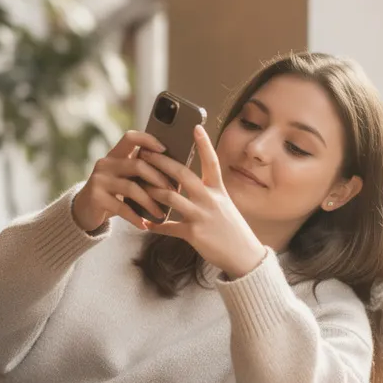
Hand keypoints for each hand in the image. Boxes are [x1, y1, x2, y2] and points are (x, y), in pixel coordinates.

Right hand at [71, 130, 174, 232]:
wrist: (83, 210)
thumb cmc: (112, 194)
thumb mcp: (123, 178)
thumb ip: (140, 172)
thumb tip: (174, 175)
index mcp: (114, 155)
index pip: (131, 137)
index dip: (148, 140)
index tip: (164, 149)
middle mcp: (105, 164)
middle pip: (137, 165)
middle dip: (158, 179)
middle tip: (173, 192)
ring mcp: (99, 180)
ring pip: (132, 188)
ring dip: (150, 202)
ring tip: (161, 213)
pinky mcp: (96, 197)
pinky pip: (121, 207)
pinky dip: (135, 218)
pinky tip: (144, 225)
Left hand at [139, 125, 267, 278]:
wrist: (244, 255)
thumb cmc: (231, 229)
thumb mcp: (224, 205)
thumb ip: (207, 192)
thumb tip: (185, 182)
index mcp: (219, 190)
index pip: (212, 162)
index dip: (204, 144)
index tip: (196, 127)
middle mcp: (210, 199)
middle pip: (183, 174)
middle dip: (161, 162)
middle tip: (145, 154)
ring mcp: (202, 216)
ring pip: (171, 197)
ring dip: (152, 191)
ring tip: (138, 185)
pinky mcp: (194, 234)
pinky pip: (168, 227)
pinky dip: (155, 225)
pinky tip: (144, 223)